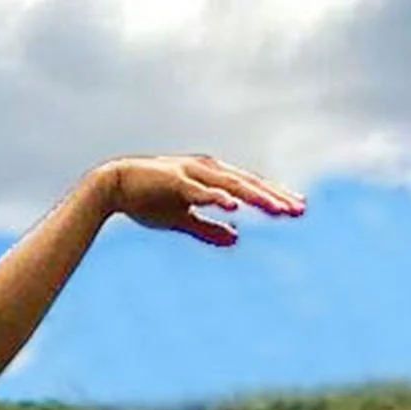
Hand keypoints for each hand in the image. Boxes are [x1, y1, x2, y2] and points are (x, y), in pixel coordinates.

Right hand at [104, 154, 304, 244]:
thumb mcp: (182, 218)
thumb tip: (236, 239)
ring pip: (233, 185)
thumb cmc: (147, 200)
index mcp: (213, 177)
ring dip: (256, 197)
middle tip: (298, 211)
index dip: (273, 197)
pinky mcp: (175, 180)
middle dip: (274, 197)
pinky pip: (201, 190)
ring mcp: (193, 173)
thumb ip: (209, 229)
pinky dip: (218, 197)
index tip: (296, 209)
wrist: (112, 186)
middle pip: (250, 184)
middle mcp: (209, 170)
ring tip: (277, 209)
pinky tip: (235, 206)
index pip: (251, 187)